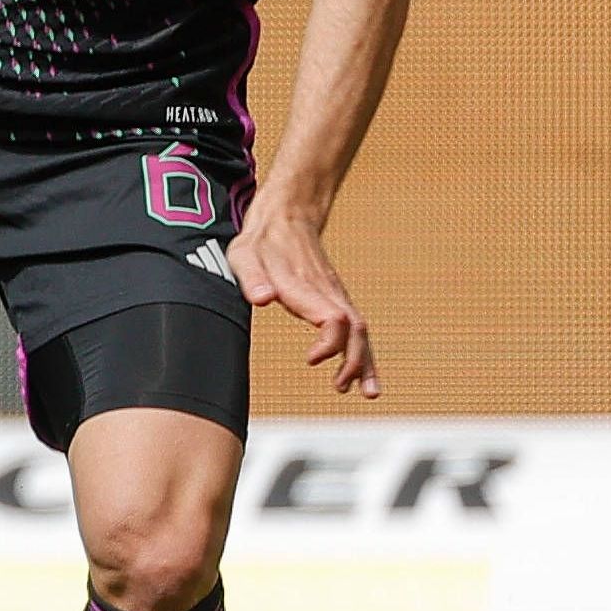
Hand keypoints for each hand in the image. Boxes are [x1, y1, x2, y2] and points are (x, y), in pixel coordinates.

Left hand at [228, 208, 378, 398]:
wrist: (287, 217)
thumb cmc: (261, 241)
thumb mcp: (244, 254)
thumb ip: (252, 277)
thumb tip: (262, 298)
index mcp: (306, 286)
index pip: (333, 318)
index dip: (330, 342)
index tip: (313, 359)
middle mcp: (328, 293)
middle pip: (355, 330)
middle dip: (354, 361)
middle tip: (342, 388)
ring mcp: (336, 295)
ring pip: (361, 331)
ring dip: (365, 362)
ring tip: (366, 393)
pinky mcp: (336, 299)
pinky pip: (356, 328)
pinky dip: (363, 353)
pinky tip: (362, 376)